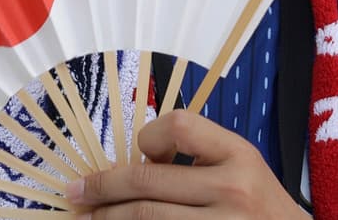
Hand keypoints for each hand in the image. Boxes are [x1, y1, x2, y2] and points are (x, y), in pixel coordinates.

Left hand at [65, 109, 306, 217]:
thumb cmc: (261, 206)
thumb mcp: (244, 169)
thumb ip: (200, 160)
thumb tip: (133, 165)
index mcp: (239, 155)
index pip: (179, 126)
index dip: (149, 138)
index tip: (140, 155)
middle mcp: (230, 189)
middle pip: (146, 182)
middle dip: (101, 187)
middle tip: (76, 192)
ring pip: (142, 217)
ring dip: (105, 218)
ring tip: (88, 218)